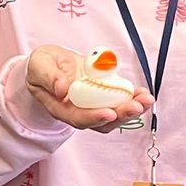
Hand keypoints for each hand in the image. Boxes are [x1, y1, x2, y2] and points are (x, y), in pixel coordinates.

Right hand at [25, 45, 153, 131]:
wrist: (50, 64)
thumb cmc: (43, 66)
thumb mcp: (39, 65)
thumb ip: (48, 76)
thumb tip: (62, 89)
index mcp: (59, 106)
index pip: (76, 117)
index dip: (93, 117)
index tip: (108, 113)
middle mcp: (78, 111)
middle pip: (100, 122)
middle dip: (120, 115)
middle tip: (136, 106)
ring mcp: (92, 106)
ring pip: (113, 116)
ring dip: (131, 110)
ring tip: (146, 100)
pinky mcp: (103, 98)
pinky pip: (119, 103)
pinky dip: (133, 99)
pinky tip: (144, 94)